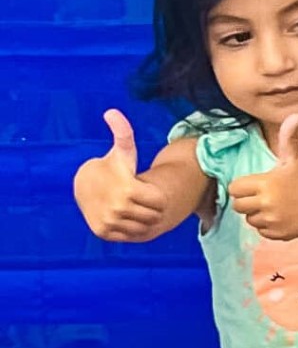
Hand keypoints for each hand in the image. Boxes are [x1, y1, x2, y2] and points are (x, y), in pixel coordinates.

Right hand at [74, 109, 171, 239]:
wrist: (85, 185)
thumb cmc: (112, 166)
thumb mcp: (122, 151)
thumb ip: (123, 133)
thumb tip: (111, 112)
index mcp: (128, 189)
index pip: (160, 203)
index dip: (156, 195)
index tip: (144, 187)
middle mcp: (117, 209)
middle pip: (153, 216)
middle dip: (150, 208)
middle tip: (138, 198)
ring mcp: (109, 222)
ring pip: (143, 228)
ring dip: (141, 219)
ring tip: (131, 206)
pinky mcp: (103, 232)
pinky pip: (129, 235)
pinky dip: (130, 228)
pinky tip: (123, 216)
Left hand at [227, 115, 297, 239]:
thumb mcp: (294, 156)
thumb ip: (288, 135)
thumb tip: (296, 114)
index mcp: (265, 183)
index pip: (235, 188)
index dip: (243, 186)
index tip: (256, 184)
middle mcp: (267, 203)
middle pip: (238, 206)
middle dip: (248, 201)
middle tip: (265, 196)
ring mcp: (273, 220)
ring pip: (250, 220)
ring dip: (258, 214)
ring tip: (275, 206)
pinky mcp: (279, 233)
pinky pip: (262, 232)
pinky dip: (269, 226)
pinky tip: (281, 217)